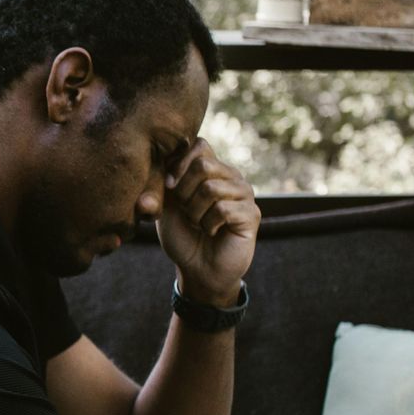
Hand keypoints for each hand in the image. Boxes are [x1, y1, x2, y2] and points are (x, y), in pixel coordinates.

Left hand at [156, 139, 259, 305]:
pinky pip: (222, 209)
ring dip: (194, 212)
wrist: (197, 268)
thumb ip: (165, 181)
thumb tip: (162, 167)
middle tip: (186, 212)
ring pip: (211, 188)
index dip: (179, 164)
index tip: (169, 187)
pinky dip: (208, 225)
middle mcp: (231, 176)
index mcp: (211, 169)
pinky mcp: (251, 214)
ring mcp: (244, 194)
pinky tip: (212, 232)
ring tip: (199, 223)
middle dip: (184, 193)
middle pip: (204, 165)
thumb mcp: (166, 205)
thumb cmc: (182, 235)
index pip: (199, 145)